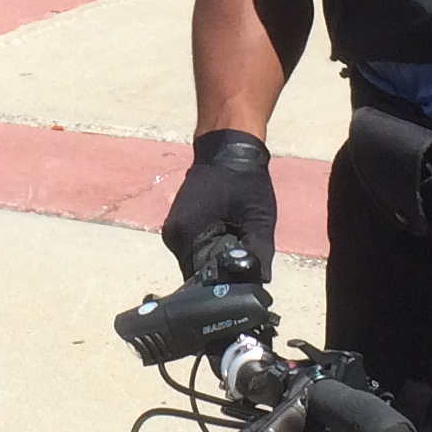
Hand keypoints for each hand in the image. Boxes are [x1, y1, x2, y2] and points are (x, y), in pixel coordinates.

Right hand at [161, 130, 276, 280]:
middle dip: (221, 273)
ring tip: (236, 244)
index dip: (225, 284)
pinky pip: (194, 251)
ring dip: (215, 261)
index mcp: (188, 235)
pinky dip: (210, 250)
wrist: (227, 147)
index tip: (244, 281)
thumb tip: (258, 284)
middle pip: (197, 274)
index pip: (203, 279)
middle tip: (244, 261)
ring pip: (195, 263)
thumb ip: (259, 254)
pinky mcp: (178, 227)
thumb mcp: (259, 219)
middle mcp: (173, 237)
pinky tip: (226, 236)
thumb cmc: (245, 180)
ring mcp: (172, 232)